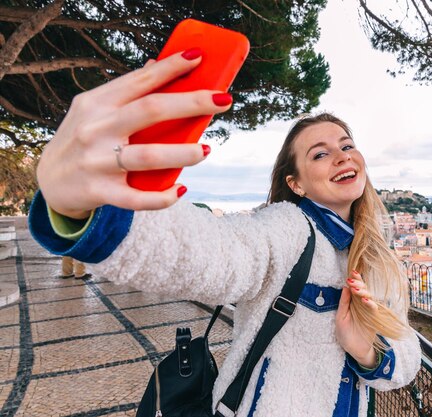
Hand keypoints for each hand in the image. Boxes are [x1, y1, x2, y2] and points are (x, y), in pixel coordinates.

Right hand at [37, 49, 232, 218]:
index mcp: (97, 103)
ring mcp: (98, 161)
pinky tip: (181, 189)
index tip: (199, 57)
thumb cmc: (83, 139)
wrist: (50, 182)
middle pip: (150, 110)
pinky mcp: (100, 191)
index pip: (141, 80)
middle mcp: (96, 128)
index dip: (171, 67)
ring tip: (206, 149)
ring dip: (183, 152)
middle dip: (191, 103)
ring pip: (148, 155)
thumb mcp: (95, 110)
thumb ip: (125, 92)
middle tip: (223, 100)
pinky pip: (137, 198)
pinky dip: (162, 197)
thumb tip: (158, 65)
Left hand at [335, 270, 378, 367]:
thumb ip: (344, 303)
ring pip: (369, 296)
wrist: (354, 349)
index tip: (352, 272)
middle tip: (353, 279)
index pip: (354, 288)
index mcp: (352, 302)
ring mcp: (368, 311)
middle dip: (358, 283)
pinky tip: (365, 300)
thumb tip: (345, 287)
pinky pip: (374, 309)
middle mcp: (361, 304)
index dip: (354, 280)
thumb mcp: (341, 317)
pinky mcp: (374, 318)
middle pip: (363, 290)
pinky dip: (370, 304)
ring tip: (356, 289)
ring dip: (363, 291)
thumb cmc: (345, 334)